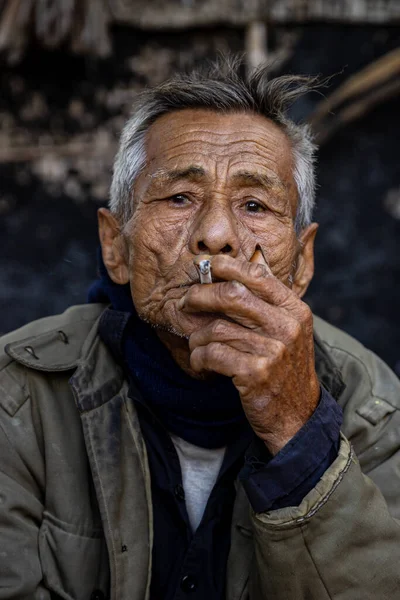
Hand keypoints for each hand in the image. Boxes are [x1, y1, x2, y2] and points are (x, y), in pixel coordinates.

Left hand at [180, 253, 319, 454]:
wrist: (297, 417)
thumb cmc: (284, 370)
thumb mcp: (287, 332)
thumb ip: (266, 303)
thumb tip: (235, 269)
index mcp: (295, 310)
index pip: (257, 275)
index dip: (227, 266)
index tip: (205, 265)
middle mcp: (287, 326)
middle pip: (232, 295)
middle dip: (201, 296)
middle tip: (186, 302)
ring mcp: (273, 350)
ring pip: (216, 328)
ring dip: (197, 337)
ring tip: (197, 346)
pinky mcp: (256, 373)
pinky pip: (212, 354)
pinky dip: (199, 358)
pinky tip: (202, 364)